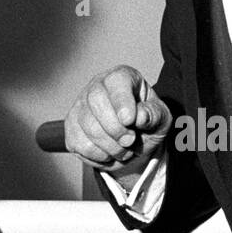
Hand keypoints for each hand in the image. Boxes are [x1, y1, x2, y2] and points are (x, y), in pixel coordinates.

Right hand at [64, 64, 171, 182]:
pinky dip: (99, 155)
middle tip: (130, 141)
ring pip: (88, 126)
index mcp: (121, 77)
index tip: (130, 120)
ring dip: (111, 146)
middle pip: (96, 102)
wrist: (133, 142)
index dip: (122, 101)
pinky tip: (109, 152)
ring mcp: (80, 105)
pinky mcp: (71, 127)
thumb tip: (140, 116)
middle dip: (115, 128)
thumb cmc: (147, 123)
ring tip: (124, 150)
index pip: (116, 82)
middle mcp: (97, 86)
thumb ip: (154, 115)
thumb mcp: (160, 118)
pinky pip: (80, 144)